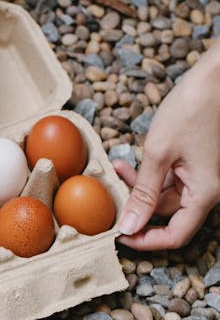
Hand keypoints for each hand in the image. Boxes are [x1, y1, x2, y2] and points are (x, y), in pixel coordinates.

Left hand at [114, 41, 219, 249]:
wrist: (216, 77)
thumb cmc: (193, 108)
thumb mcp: (158, 152)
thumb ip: (142, 192)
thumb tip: (129, 227)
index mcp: (205, 194)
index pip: (175, 235)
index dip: (146, 241)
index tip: (120, 236)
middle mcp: (207, 190)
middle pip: (167, 215)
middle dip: (136, 207)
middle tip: (111, 197)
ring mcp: (202, 177)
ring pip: (164, 196)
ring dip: (138, 188)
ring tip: (117, 170)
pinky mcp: (195, 164)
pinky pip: (169, 179)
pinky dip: (148, 175)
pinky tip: (128, 162)